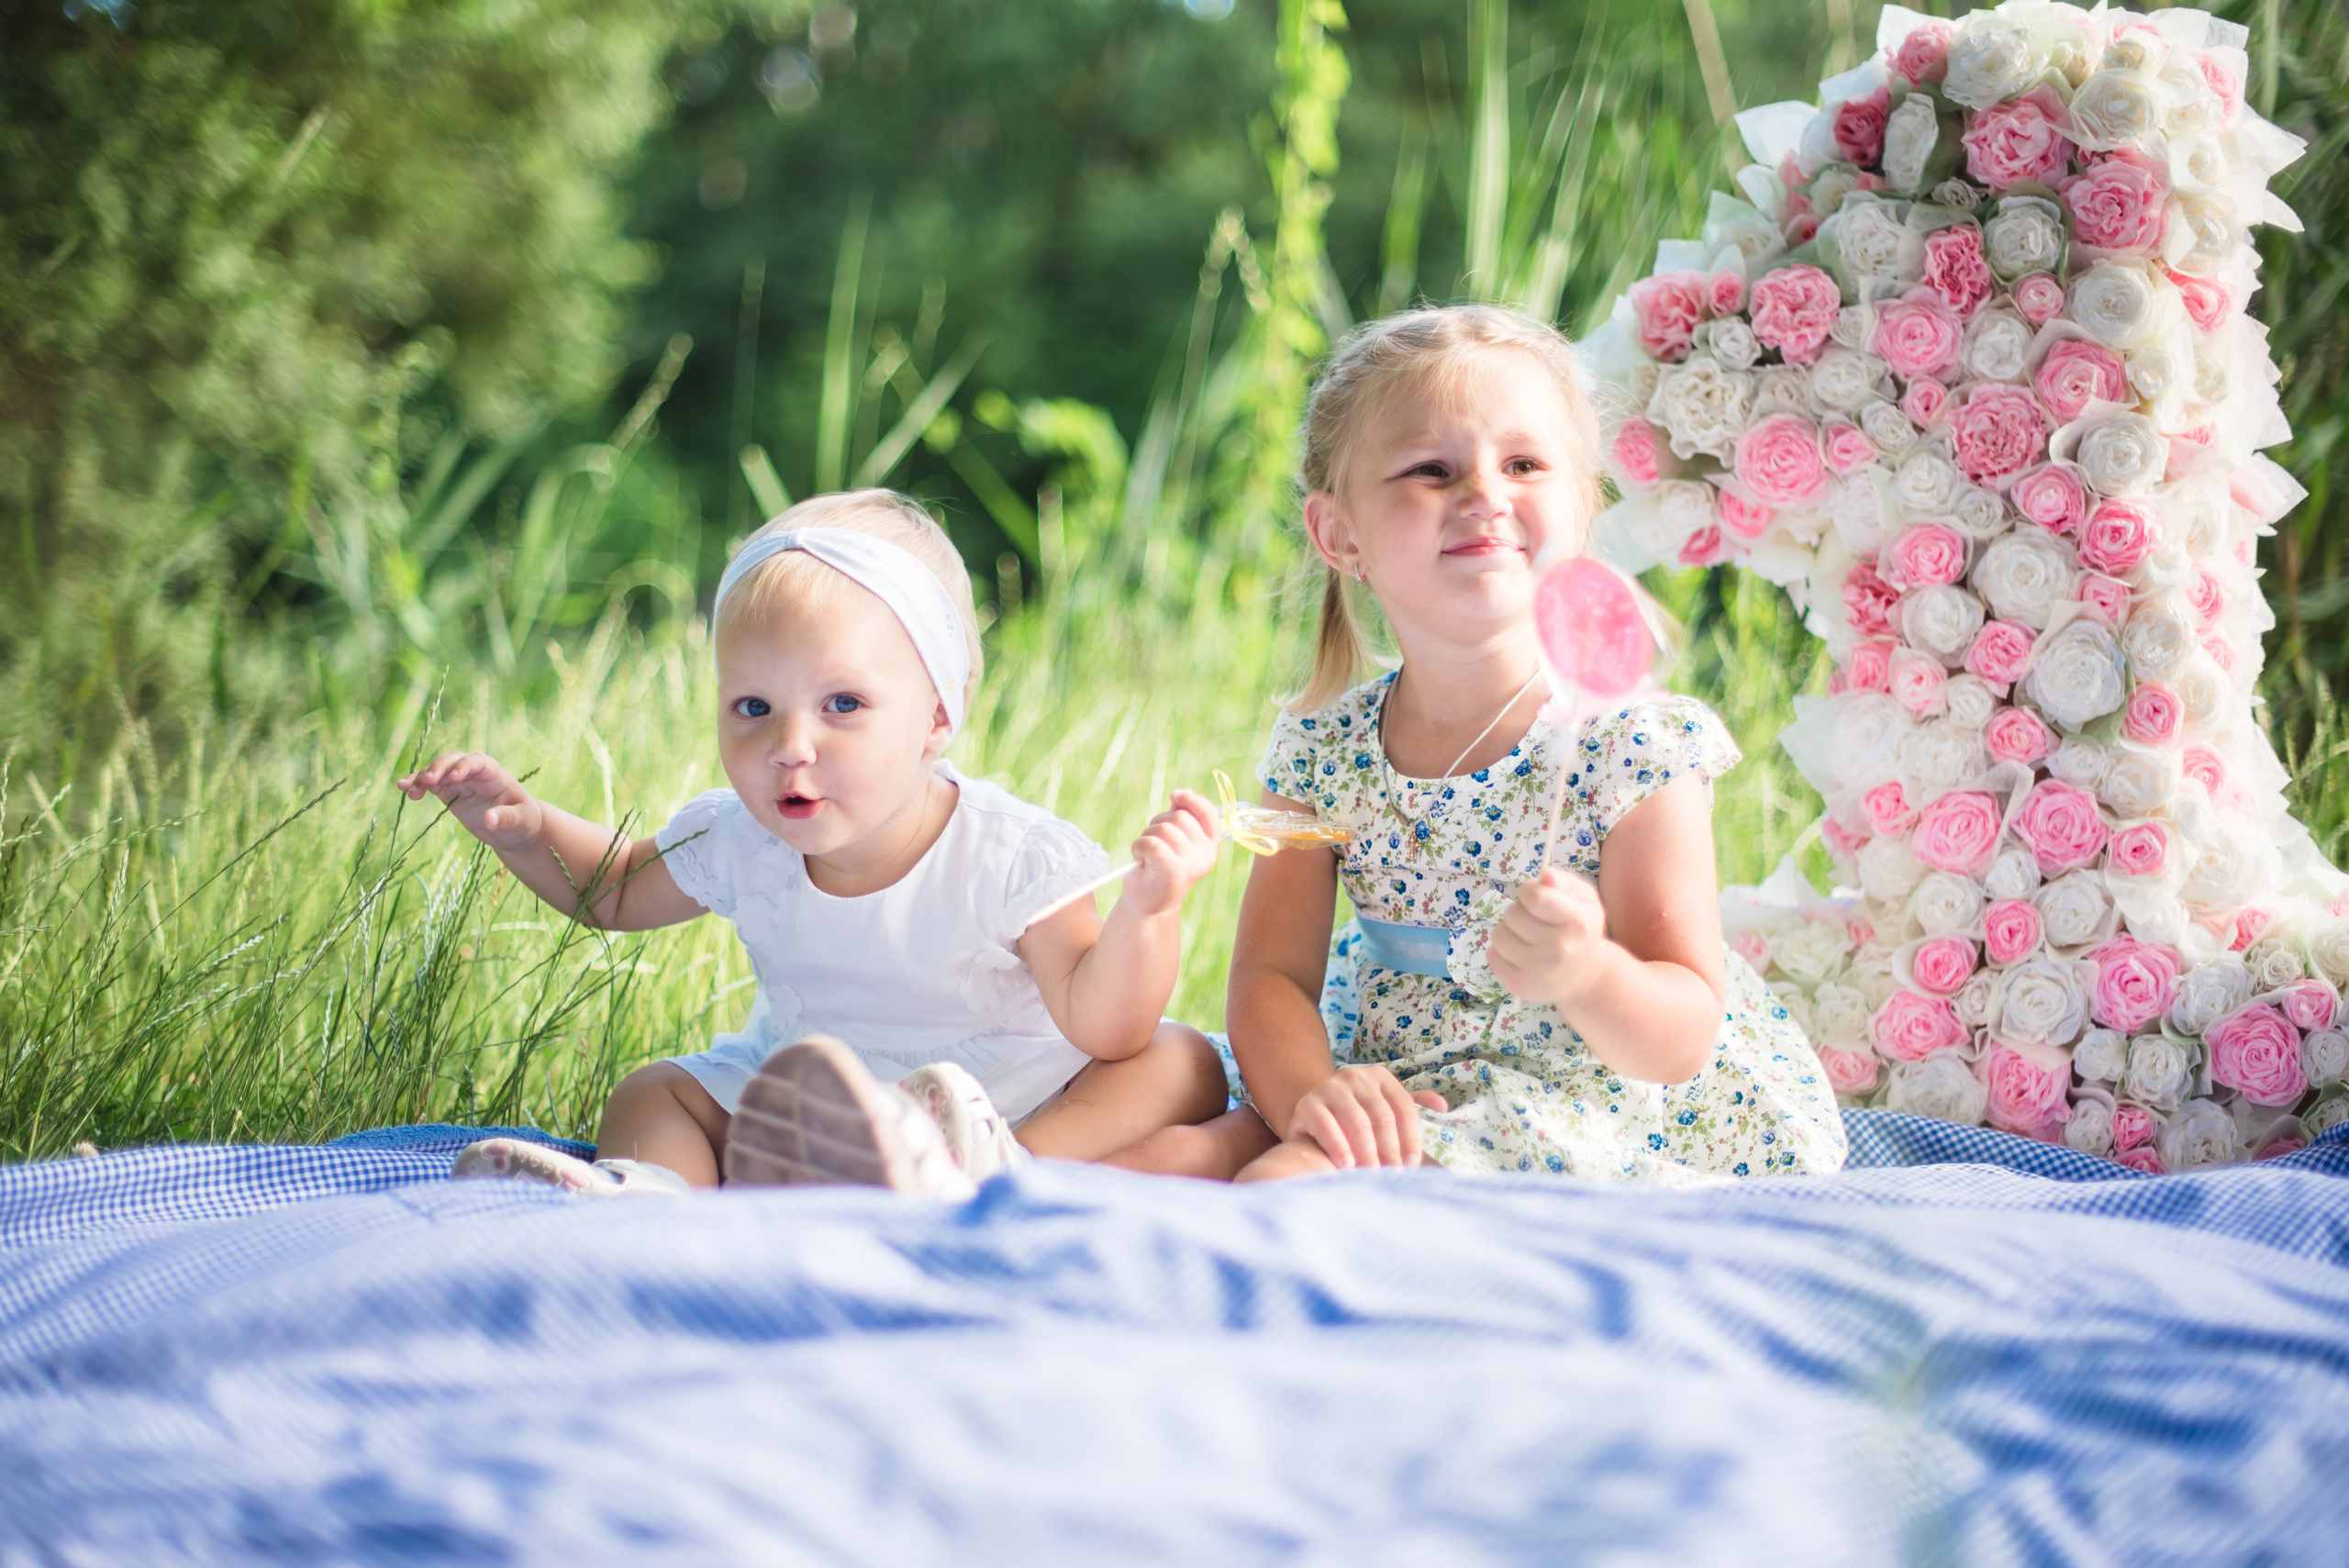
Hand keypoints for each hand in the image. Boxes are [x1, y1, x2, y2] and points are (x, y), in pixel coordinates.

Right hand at [394, 752, 543, 852]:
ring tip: (407, 788)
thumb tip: (489, 820)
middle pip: (454, 761)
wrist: (515, 830)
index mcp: (495, 775)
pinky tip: (404, 789)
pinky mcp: (451, 793)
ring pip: (438, 771)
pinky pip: (432, 785)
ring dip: (422, 777)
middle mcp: (476, 774)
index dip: (465, 766)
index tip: (453, 777)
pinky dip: (418, 785)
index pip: (478, 762)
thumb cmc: (522, 822)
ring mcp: (461, 782)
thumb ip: (506, 819)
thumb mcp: (520, 822)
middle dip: (439, 768)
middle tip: (427, 781)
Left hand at [1119, 788, 1221, 916]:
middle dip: (1158, 823)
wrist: (1148, 904)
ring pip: (1163, 828)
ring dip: (1146, 837)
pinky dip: (1138, 847)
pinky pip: (1150, 842)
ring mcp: (1191, 863)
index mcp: (1209, 846)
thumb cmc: (1158, 869)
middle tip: (1152, 845)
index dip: (1193, 800)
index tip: (1175, 794)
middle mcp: (1205, 854)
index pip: (1209, 814)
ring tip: (1147, 856)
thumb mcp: (1173, 841)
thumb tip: (1180, 794)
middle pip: (1179, 816)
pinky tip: (1140, 860)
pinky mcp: (1173, 870)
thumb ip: (1180, 818)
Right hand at [1286, 1064, 1447, 1168]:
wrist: (1312, 1115)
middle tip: (1392, 1174)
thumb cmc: (1356, 1116)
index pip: (1403, 1107)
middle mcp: (1356, 1076)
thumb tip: (1443, 1107)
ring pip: (1357, 1122)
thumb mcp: (1384, 1106)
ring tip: (1371, 1173)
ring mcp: (1330, 1087)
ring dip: (1367, 1152)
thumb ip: (1413, 1105)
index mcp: (1380, 1077)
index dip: (1411, 1137)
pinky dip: (1338, 1147)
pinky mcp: (1308, 1103)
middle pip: (1382, 1116)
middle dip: (1390, 1149)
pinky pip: (1326, 1125)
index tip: (1412, 1164)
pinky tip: (1347, 1165)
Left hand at [1487, 866, 1609, 1011]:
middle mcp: (1559, 949)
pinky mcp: (1520, 986)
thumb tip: (1546, 875)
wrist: (1585, 976)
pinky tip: (1520, 954)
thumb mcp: (1584, 900)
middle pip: (1511, 914)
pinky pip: (1492, 956)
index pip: (1534, 897)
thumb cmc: (1581, 930)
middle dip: (1519, 912)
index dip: (1528, 892)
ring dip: (1508, 931)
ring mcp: (1538, 971)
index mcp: (1577, 923)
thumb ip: (1564, 882)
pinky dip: (1501, 951)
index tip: (1534, 898)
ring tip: (1526, 937)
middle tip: (1534, 922)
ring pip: (1498, 934)